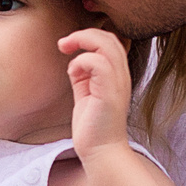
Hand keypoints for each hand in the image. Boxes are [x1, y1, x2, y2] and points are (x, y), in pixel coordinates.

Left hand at [59, 29, 132, 154]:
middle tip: (64, 44)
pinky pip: (98, 63)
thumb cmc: (93, 127)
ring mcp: (117, 84)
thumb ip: (83, 77)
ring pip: (107, 44)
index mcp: (116, 75)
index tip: (69, 45)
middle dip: (84, 33)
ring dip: (82, 40)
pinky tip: (73, 72)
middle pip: (110, 37)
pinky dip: (82, 61)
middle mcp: (121, 76)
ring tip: (65, 48)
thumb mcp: (86, 95)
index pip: (111, 41)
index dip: (90, 36)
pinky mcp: (109, 93)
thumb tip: (74, 63)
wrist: (101, 152)